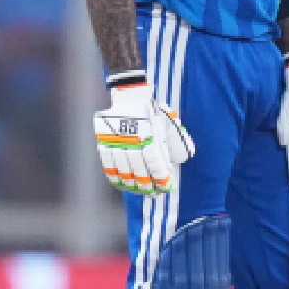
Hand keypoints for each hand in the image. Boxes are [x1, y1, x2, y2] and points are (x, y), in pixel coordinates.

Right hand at [95, 74, 194, 194]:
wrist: (131, 95)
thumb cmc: (154, 112)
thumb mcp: (170, 124)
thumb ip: (178, 141)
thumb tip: (185, 158)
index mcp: (152, 137)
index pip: (156, 166)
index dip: (160, 180)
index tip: (165, 188)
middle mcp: (134, 141)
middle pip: (139, 172)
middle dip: (146, 186)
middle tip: (151, 193)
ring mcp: (117, 142)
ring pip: (123, 170)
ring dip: (130, 184)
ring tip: (136, 190)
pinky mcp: (104, 140)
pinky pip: (107, 163)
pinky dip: (113, 175)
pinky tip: (119, 183)